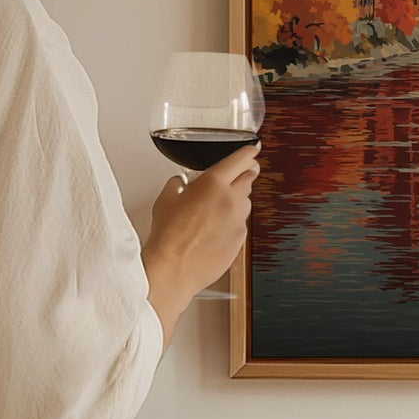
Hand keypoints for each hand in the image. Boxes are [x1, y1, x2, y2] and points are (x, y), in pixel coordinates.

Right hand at [142, 143, 259, 343]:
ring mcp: (239, 221)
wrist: (174, 268)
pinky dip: (232, 223)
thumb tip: (180, 183)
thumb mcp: (165, 200)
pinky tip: (214, 231)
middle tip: (235, 178)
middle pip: (248, 179)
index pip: (240, 160)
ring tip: (214, 211)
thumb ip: (177, 185)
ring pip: (245, 203)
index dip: (248, 153)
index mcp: (213, 183)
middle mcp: (231, 199)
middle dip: (243, 176)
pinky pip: (240, 225)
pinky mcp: (241, 240)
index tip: (252, 150)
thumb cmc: (168, 235)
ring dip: (235, 202)